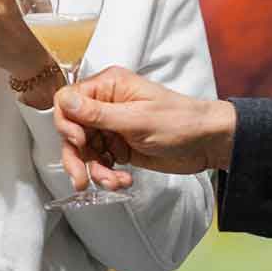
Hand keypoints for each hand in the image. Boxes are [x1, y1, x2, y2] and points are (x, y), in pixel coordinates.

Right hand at [53, 66, 234, 191]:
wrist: (207, 143)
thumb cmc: (179, 122)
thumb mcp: (136, 119)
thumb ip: (97, 113)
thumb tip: (64, 100)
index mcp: (109, 87)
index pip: (68, 100)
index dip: (67, 122)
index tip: (79, 141)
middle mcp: (106, 105)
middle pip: (72, 130)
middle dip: (76, 157)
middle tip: (81, 179)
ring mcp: (112, 127)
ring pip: (85, 151)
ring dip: (95, 170)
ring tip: (113, 183)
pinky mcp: (119, 146)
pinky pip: (100, 162)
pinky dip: (107, 175)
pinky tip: (123, 181)